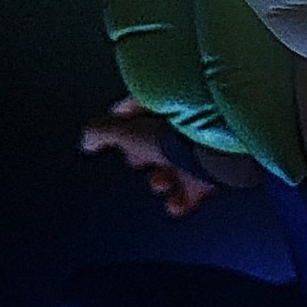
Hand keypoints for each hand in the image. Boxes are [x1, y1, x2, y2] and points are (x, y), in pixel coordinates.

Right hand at [80, 97, 219, 218]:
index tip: (114, 126)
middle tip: (137, 159)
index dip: (124, 117)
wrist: (219, 153)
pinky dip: (182, 200)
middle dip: (142, 153)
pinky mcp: (216, 171)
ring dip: (161, 179)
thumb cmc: (179, 136)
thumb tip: (87, 139)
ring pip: (176, 164)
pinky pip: (196, 188)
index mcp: (173, 101)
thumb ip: (103, 132)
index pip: (144, 103)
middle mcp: (190, 121)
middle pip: (158, 137)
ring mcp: (204, 146)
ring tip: (159, 182)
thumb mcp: (128, 131)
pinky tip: (176, 204)